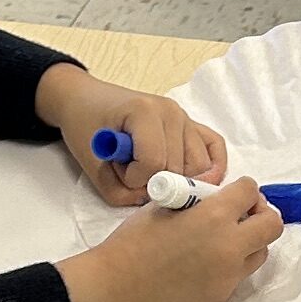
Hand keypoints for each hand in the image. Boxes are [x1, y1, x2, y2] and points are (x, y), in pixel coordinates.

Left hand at [34, 64, 227, 207]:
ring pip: (200, 166)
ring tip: (152, 170)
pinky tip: (197, 179)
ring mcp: (185, 117)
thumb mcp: (93, 167)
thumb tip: (154, 200)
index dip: (134, 178)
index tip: (116, 170)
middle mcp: (172, 111)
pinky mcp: (192, 125)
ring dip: (178, 178)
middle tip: (131, 173)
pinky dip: (212, 167)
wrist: (85, 101)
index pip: (154, 163)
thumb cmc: (85, 128)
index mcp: (144, 111)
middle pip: (179, 168)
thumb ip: (122, 193)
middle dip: (155, 181)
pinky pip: (215, 148)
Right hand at [61, 178, 279, 301]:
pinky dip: (230, 267)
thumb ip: (196, 196)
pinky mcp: (221, 298)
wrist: (117, 289)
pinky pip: (238, 277)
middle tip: (243, 216)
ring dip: (250, 242)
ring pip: (261, 253)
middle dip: (261, 215)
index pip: (251, 191)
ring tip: (225, 241)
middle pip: (272, 225)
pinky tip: (205, 265)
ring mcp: (228, 276)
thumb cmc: (133, 242)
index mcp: (214, 215)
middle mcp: (230, 246)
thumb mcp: (163, 205)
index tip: (235, 195)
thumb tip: (216, 188)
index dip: (244, 189)